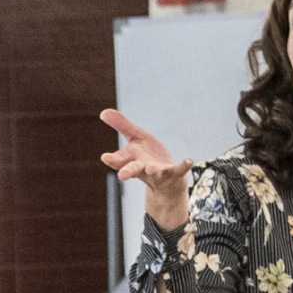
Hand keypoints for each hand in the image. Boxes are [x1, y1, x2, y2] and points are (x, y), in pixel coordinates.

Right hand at [101, 109, 197, 232]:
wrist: (166, 180)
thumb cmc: (147, 157)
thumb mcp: (135, 138)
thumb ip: (121, 125)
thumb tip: (103, 112)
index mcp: (131, 159)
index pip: (120, 160)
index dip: (113, 160)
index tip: (105, 158)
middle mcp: (143, 168)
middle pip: (134, 169)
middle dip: (128, 172)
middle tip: (122, 176)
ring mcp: (159, 172)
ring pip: (154, 172)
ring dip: (153, 171)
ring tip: (151, 169)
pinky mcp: (174, 173)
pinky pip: (179, 170)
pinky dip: (184, 166)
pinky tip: (189, 160)